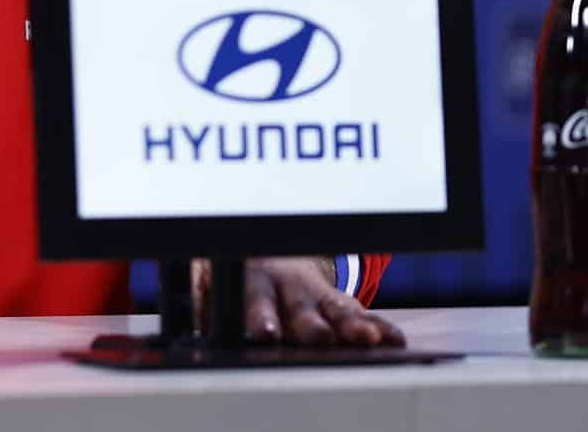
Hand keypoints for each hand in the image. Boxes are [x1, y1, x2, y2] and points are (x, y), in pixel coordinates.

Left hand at [192, 257, 405, 348]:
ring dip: (350, 325)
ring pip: (332, 309)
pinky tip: (393, 339)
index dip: (259, 316)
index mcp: (247, 283)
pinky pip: (357, 312)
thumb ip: (206, 309)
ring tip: (367, 340)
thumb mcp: (207, 286)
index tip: (265, 333)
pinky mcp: (332, 302)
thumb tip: (194, 335)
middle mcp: (282, 287)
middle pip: (296, 306)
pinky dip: (377, 326)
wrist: (256, 248)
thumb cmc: (228, 280)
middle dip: (307, 323)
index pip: (251, 300)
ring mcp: (310, 294)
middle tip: (319, 337)